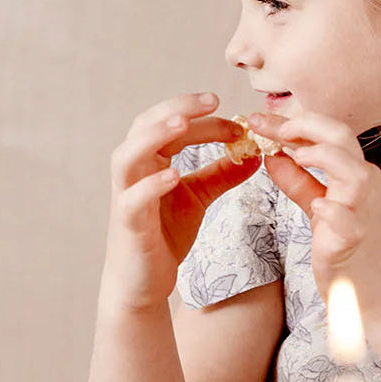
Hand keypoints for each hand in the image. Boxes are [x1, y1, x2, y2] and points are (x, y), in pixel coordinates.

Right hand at [101, 93, 258, 311]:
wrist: (144, 281)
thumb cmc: (164, 234)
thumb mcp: (199, 197)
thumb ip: (222, 174)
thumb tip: (254, 153)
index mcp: (151, 160)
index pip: (174, 125)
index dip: (205, 118)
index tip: (240, 121)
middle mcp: (134, 172)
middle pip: (145, 126)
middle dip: (177, 109)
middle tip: (211, 100)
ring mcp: (127, 197)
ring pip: (128, 156)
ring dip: (153, 136)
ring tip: (182, 124)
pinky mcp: (128, 225)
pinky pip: (133, 200)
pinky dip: (151, 185)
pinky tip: (173, 176)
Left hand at [248, 110, 380, 318]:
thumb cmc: (356, 251)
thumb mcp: (323, 208)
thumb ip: (300, 183)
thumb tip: (273, 156)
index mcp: (356, 175)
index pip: (327, 134)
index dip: (292, 123)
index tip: (258, 119)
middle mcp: (364, 186)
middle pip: (341, 137)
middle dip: (304, 126)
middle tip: (270, 128)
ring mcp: (362, 212)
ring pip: (352, 171)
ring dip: (322, 156)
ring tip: (293, 156)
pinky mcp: (355, 240)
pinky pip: (346, 219)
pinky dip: (332, 210)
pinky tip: (318, 208)